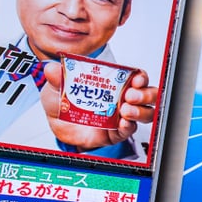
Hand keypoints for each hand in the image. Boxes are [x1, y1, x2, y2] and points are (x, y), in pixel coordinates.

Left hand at [40, 62, 157, 151]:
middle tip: (130, 95)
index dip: (141, 77)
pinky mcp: (115, 133)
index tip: (137, 77)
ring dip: (140, 111)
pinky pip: (129, 131)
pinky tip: (122, 123)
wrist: (55, 124)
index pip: (137, 77)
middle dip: (144, 94)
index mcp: (113, 83)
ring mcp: (120, 116)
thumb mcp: (57, 86)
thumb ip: (57, 77)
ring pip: (145, 113)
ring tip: (125, 110)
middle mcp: (122, 99)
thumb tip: (52, 68)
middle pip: (148, 95)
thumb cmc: (63, 101)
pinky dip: (128, 127)